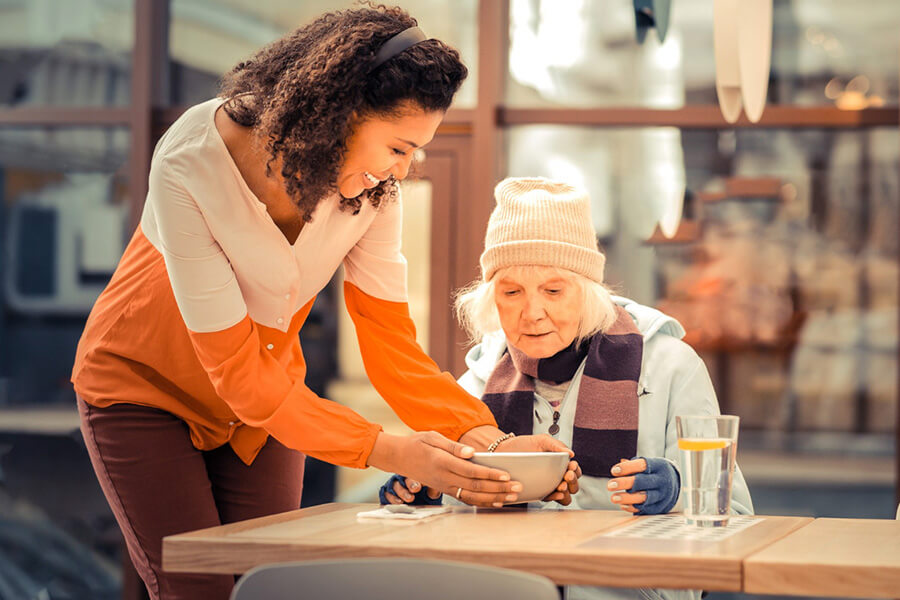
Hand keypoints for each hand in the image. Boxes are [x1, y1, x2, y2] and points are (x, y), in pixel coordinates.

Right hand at [367, 431, 522, 507]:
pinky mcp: (445, 490)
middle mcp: (444, 478)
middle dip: (498, 488)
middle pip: (476, 487)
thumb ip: (453, 446)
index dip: (490, 474)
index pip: (471, 471)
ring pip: (472, 496)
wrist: (398, 457)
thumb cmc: (417, 443)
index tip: (507, 475)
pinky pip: (465, 498)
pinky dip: (481, 502)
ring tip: (512, 497)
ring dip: (494, 498)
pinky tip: (495, 502)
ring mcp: (445, 486)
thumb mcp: (432, 437)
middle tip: (517, 488)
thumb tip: (471, 453)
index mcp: (442, 462)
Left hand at [495, 434, 580, 504]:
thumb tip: (571, 453)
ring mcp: (548, 485)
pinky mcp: (539, 492)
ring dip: (567, 492)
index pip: (574, 470)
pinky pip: (551, 498)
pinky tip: (556, 493)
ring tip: (562, 485)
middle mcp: (556, 475)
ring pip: (565, 495)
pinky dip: (555, 497)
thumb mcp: (542, 440)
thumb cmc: (524, 445)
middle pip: (573, 484)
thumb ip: (556, 445)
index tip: (571, 466)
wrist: (506, 451)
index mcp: (560, 463)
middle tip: (567, 475)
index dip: (575, 470)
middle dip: (573, 481)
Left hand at [607, 457, 679, 514]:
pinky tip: (622, 505)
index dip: (627, 468)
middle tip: (610, 485)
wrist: (675, 484)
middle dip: (624, 483)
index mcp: (659, 466)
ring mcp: (662, 495)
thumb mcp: (648, 464)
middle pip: (642, 481)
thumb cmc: (655, 472)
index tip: (614, 471)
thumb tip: (620, 465)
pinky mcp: (660, 507)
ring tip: (613, 498)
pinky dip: (632, 507)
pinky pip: (645, 509)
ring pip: (644, 497)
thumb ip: (633, 465)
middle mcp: (662, 480)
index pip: (642, 465)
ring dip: (626, 498)